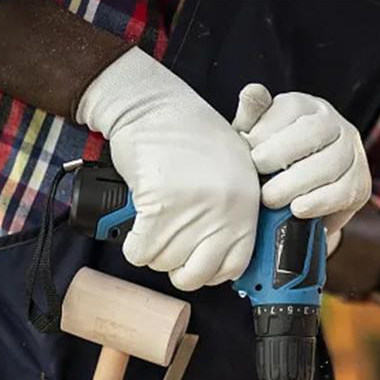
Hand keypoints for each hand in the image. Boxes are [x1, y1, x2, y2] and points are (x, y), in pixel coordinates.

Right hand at [77, 49, 270, 290]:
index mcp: (246, 208)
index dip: (209, 272)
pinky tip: (136, 232)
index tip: (195, 262)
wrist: (154, 105)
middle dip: (177, 269)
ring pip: (165, 263)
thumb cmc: (191, 135)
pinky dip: (134, 246)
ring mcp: (192, 212)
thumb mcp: (233, 173)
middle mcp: (223, 214)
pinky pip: (141, 251)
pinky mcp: (159, 206)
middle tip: (169, 249)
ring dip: (153, 252)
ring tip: (153, 227)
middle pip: (196, 274)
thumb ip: (234, 214)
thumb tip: (220, 257)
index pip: (232, 268)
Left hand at [235, 85, 371, 238]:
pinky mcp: (361, 183)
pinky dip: (319, 202)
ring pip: (331, 162)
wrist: (296, 202)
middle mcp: (334, 123)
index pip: (291, 108)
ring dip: (297, 183)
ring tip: (271, 199)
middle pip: (314, 132)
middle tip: (256, 175)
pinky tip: (297, 209)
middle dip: (281, 155)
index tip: (247, 155)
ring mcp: (352, 151)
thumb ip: (252, 118)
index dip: (267, 131)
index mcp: (306, 106)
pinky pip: (344, 191)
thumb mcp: (257, 141)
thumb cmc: (272, 165)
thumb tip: (252, 92)